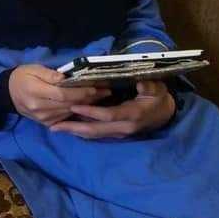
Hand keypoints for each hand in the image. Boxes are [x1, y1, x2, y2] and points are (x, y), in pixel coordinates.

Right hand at [8, 64, 111, 124]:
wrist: (9, 94)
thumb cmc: (23, 77)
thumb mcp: (33, 69)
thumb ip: (49, 74)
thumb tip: (65, 78)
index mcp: (35, 92)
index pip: (62, 95)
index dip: (80, 92)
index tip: (95, 87)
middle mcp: (40, 108)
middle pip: (69, 105)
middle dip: (89, 98)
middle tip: (106, 91)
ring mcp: (44, 118)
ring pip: (70, 113)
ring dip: (87, 106)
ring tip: (102, 97)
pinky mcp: (47, 123)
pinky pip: (66, 118)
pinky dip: (79, 112)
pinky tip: (90, 106)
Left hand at [48, 80, 174, 138]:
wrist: (164, 114)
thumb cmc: (158, 98)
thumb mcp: (158, 89)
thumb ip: (149, 86)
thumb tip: (140, 82)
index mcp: (133, 115)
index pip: (108, 115)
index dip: (91, 112)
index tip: (74, 106)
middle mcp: (124, 127)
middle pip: (96, 130)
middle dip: (74, 128)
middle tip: (54, 126)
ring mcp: (119, 133)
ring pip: (94, 135)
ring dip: (74, 132)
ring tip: (55, 128)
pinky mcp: (115, 134)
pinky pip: (96, 135)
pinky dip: (81, 132)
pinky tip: (68, 129)